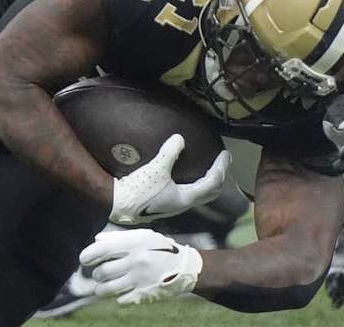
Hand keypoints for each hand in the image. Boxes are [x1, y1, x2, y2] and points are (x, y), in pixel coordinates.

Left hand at [80, 228, 202, 304]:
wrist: (185, 267)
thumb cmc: (162, 249)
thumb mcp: (144, 237)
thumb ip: (120, 238)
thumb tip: (97, 240)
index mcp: (135, 244)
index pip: (103, 250)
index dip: (89, 255)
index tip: (84, 259)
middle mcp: (136, 262)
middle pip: (103, 272)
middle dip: (97, 274)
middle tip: (100, 273)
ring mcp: (139, 280)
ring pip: (108, 289)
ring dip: (101, 288)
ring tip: (103, 286)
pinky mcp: (143, 295)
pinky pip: (120, 299)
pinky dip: (117, 296)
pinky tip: (122, 291)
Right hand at [108, 133, 230, 224]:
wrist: (117, 204)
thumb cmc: (138, 190)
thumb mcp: (155, 168)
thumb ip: (170, 152)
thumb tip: (180, 138)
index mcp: (186, 198)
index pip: (212, 183)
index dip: (221, 168)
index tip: (226, 155)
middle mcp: (183, 204)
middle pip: (210, 193)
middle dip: (219, 177)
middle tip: (222, 162)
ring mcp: (174, 205)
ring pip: (199, 194)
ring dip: (207, 180)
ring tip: (208, 166)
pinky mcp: (165, 203)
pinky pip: (188, 192)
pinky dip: (195, 182)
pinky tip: (186, 173)